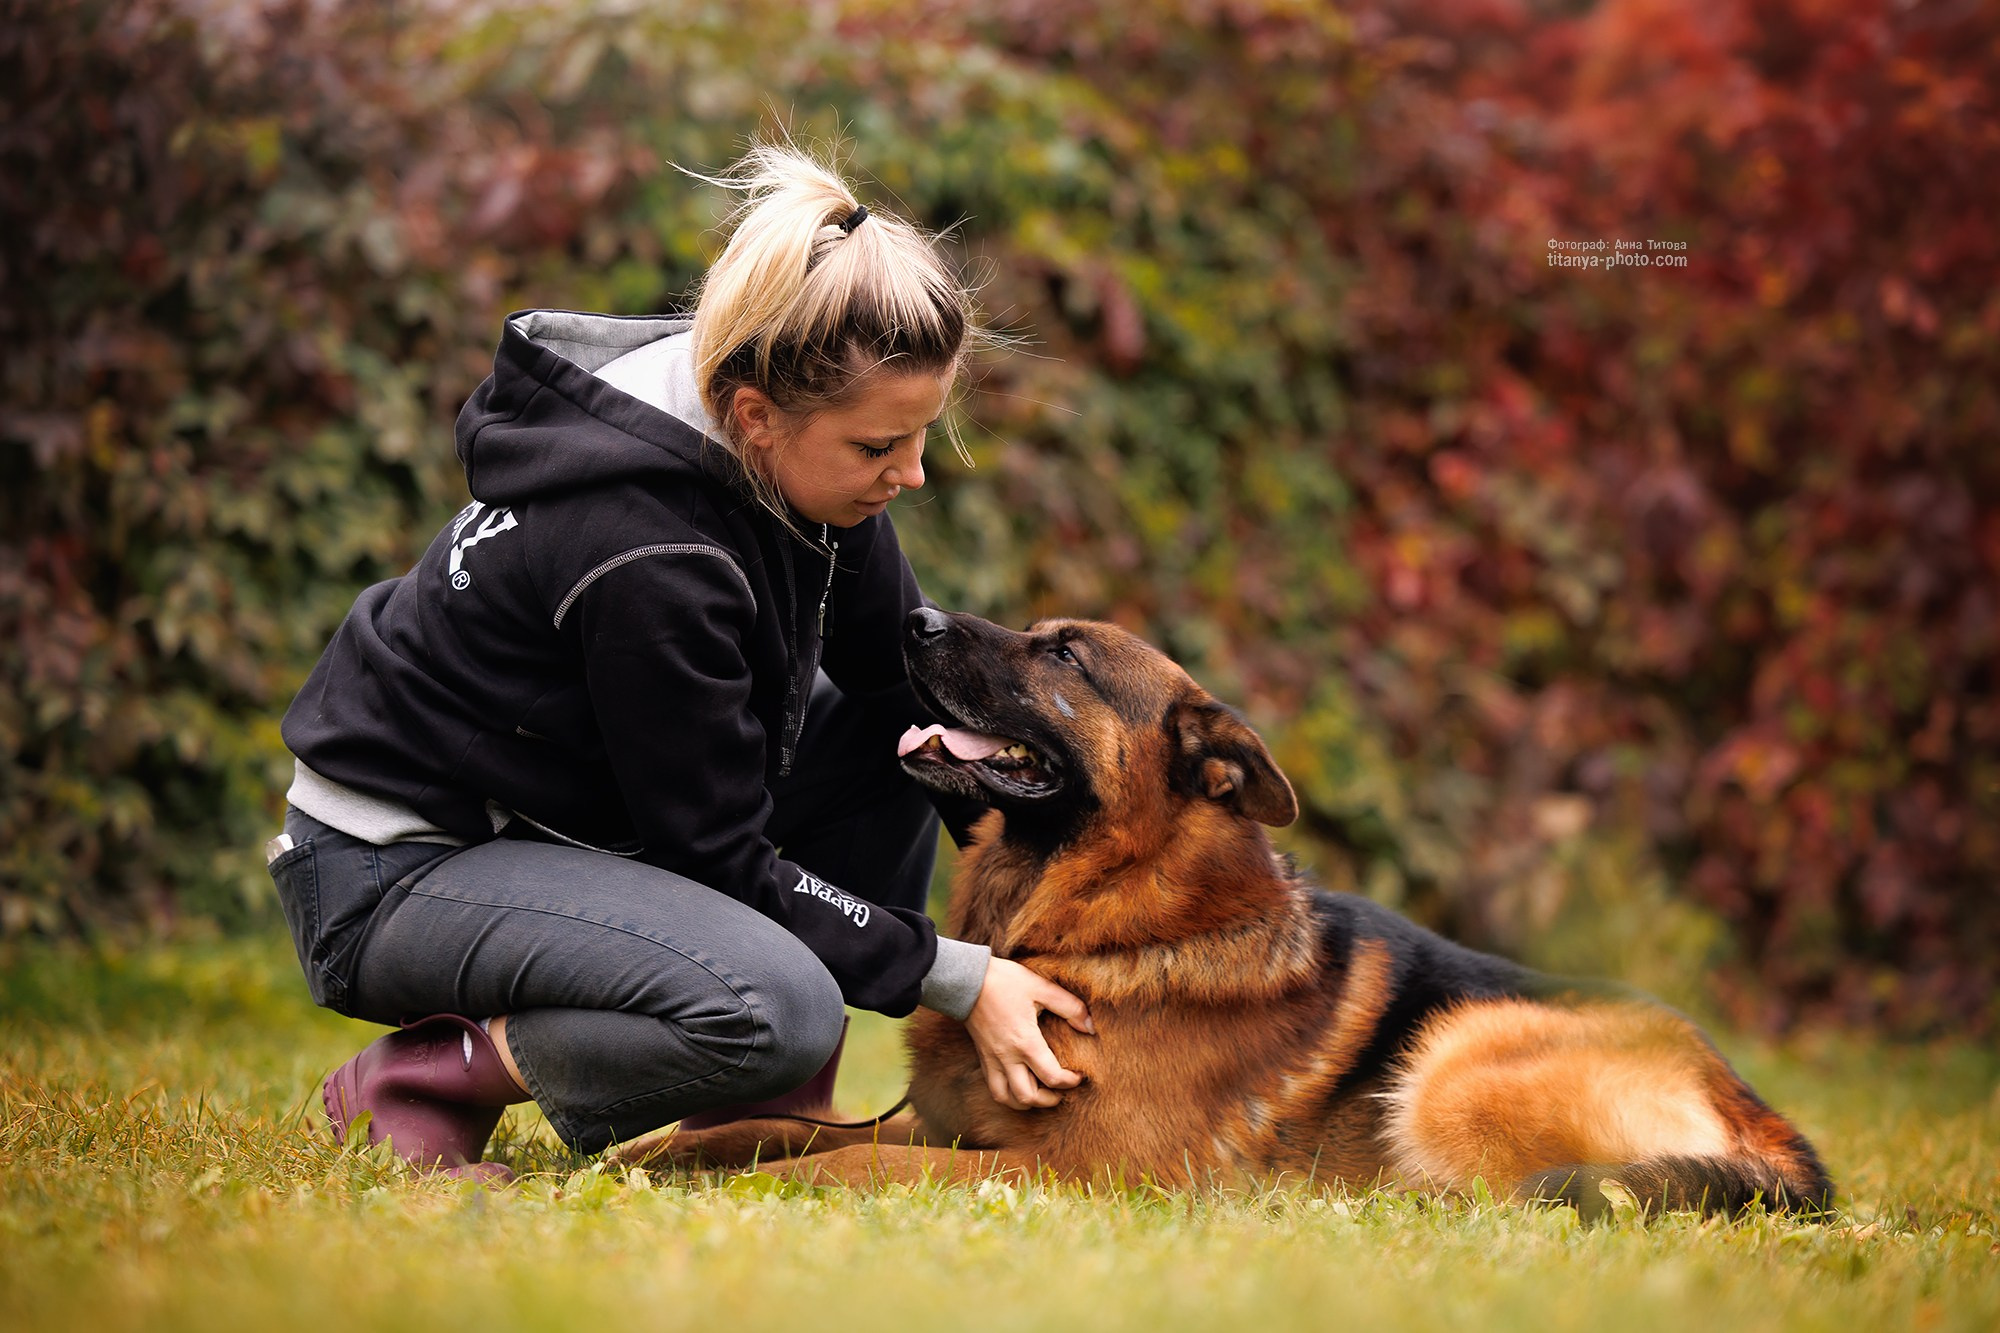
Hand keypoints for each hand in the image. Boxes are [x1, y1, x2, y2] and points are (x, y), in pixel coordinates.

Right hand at [962, 956, 1093, 1110]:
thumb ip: (1070, 1007)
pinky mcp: (982, 1058)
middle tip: (1061, 1090)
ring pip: (1006, 1098)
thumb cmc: (1005, 981)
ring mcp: (992, 1060)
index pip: (1051, 1077)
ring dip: (1026, 1102)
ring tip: (1040, 1091)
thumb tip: (1090, 1027)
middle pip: (1028, 1097)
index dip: (1070, 1082)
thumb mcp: (1041, 987)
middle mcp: (1007, 1057)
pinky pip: (994, 1087)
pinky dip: (1008, 1094)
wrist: (966, 980)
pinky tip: (1019, 1083)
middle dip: (1049, 1100)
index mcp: (1025, 1042)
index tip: (1079, 1075)